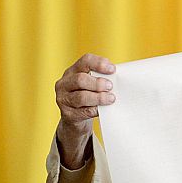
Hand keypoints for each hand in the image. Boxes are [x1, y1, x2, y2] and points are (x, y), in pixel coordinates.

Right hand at [55, 54, 115, 168]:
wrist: (74, 121)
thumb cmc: (86, 100)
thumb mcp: (90, 86)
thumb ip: (99, 80)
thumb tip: (117, 79)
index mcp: (72, 71)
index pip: (84, 61)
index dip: (99, 63)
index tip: (112, 69)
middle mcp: (64, 83)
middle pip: (80, 79)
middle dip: (98, 83)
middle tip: (110, 86)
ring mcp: (63, 99)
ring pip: (81, 97)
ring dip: (98, 97)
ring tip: (111, 99)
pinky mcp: (67, 114)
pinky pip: (83, 112)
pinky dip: (95, 110)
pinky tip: (103, 110)